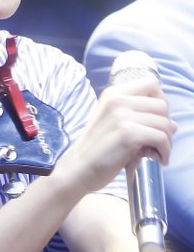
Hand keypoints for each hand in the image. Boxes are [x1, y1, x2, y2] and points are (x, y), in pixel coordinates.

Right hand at [57, 75, 176, 195]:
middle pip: (162, 105)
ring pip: (165, 123)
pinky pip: (161, 138)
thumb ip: (140, 118)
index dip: (161, 101)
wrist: (78, 168)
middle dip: (166, 124)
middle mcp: (117, 100)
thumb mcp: (114, 124)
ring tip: (159, 153)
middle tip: (159, 142)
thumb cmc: (97, 149)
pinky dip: (165, 151)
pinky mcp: (128, 134)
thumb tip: (174, 125)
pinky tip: (159, 159)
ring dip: (167, 141)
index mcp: (113, 93)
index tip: (156, 120)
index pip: (152, 83)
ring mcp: (122, 116)